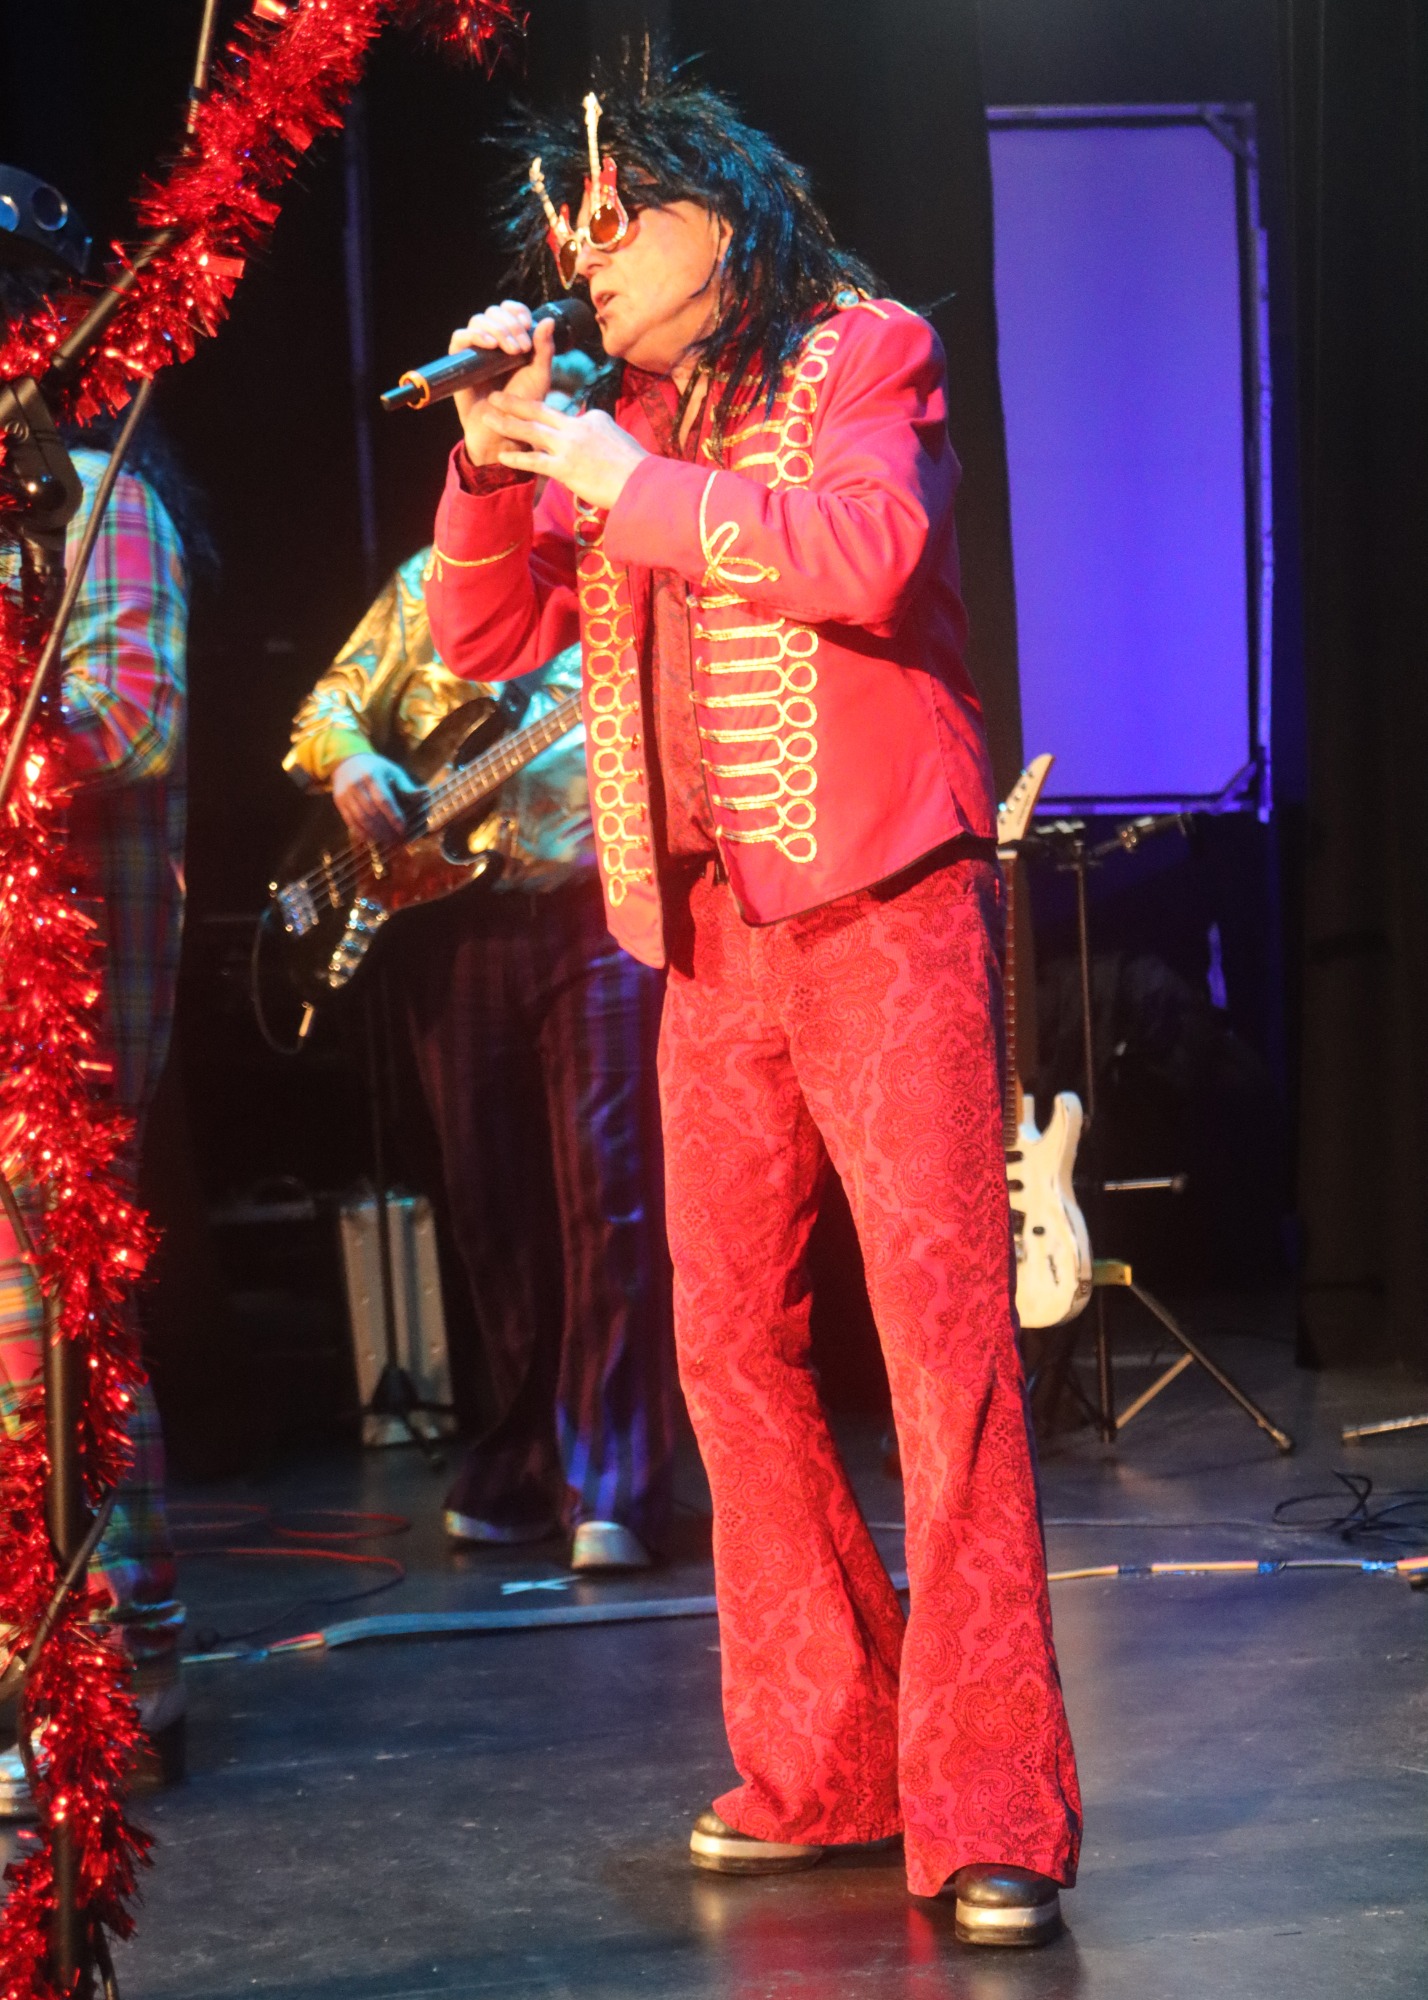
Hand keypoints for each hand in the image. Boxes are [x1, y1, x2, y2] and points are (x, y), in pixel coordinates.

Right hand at [332, 753, 424, 843]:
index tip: (403, 829)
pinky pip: (350, 821)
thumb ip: (405, 785)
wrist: (347, 762)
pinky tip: (373, 839)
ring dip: (375, 833)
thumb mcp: (392, 771)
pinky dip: (362, 832)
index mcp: (372, 776)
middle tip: (397, 840)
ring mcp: (346, 794)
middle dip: (385, 828)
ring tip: (387, 841)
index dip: (394, 816)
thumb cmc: (376, 768)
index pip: (384, 800)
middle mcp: (357, 785)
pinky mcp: (339, 802)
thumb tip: (424, 794)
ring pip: (361, 819)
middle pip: (372, 813)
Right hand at [449, 301, 555, 466]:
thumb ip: (544, 350)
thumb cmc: (522, 406)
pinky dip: (475, 335)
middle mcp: (493, 341)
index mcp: (511, 340)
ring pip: (479, 320)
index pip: (510, 311)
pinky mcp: (460, 360)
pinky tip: (490, 345)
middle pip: (494, 312)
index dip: (517, 311)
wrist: (503, 430)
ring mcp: (475, 350)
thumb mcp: (540, 377)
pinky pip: (460, 337)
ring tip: (510, 350)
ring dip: (497, 329)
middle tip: (522, 347)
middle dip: (510, 324)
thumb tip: (549, 320)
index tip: (528, 324)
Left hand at [481, 391, 647, 511]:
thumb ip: (599, 434)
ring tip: (487, 417)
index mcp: (592, 418)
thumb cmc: (635, 467)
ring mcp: (569, 447)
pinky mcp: (566, 468)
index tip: (530, 416)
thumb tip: (590, 433)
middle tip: (495, 396)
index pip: (564, 415)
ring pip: (531, 431)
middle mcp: (577, 427)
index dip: (547, 419)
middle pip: (540, 410)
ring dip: (507, 423)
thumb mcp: (617, 440)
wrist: (642, 483)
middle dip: (514, 402)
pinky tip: (501, 457)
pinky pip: (535, 462)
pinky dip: (517, 459)